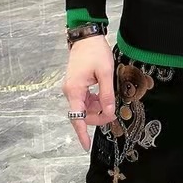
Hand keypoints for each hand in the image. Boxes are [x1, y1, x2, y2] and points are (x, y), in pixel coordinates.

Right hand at [62, 35, 115, 150]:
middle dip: (97, 117)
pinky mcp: (76, 84)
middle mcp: (70, 91)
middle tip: (113, 113)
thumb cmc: (95, 52)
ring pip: (84, 106)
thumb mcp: (105, 72)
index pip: (76, 117)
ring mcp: (72, 87)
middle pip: (82, 113)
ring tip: (110, 102)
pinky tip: (104, 96)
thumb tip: (109, 111)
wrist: (87, 36)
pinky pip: (84, 99)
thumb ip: (106, 94)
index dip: (81, 133)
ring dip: (96, 108)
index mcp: (74, 90)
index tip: (86, 145)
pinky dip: (94, 101)